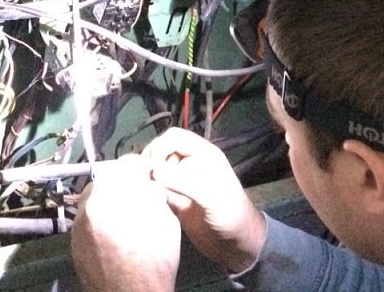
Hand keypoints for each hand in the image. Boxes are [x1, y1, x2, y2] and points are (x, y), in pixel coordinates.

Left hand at [71, 154, 180, 291]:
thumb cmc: (154, 262)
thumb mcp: (164, 220)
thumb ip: (152, 193)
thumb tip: (147, 182)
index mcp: (109, 195)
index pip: (123, 165)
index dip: (138, 166)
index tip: (146, 172)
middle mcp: (88, 206)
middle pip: (105, 179)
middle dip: (121, 181)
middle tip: (137, 190)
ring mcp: (79, 224)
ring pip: (94, 198)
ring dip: (109, 198)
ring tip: (126, 211)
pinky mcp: (75, 241)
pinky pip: (88, 218)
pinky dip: (101, 216)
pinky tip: (116, 228)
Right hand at [143, 128, 266, 272]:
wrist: (235, 244)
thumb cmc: (230, 215)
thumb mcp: (210, 196)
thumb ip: (182, 182)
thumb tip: (153, 171)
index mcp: (204, 154)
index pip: (174, 138)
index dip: (160, 148)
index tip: (153, 169)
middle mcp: (191, 163)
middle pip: (162, 151)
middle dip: (153, 162)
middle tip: (148, 180)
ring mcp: (183, 181)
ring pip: (158, 169)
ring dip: (151, 178)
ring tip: (150, 192)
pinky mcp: (176, 197)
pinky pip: (159, 187)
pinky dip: (152, 191)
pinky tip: (152, 200)